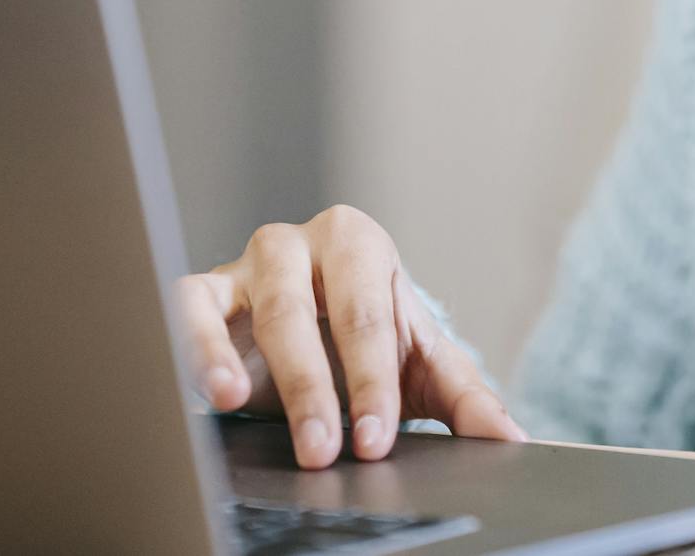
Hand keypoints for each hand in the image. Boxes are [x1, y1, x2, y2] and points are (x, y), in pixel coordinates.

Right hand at [172, 204, 527, 467]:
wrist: (321, 330)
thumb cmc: (371, 339)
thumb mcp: (420, 365)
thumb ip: (465, 398)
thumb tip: (508, 436)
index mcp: (360, 245)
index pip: (366, 316)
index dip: (372, 381)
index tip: (376, 439)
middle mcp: (300, 245)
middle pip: (304, 311)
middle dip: (314, 385)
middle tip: (324, 449)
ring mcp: (247, 265)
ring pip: (248, 307)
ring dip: (245, 363)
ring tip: (241, 404)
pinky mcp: (202, 291)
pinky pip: (187, 307)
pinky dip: (193, 344)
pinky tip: (209, 389)